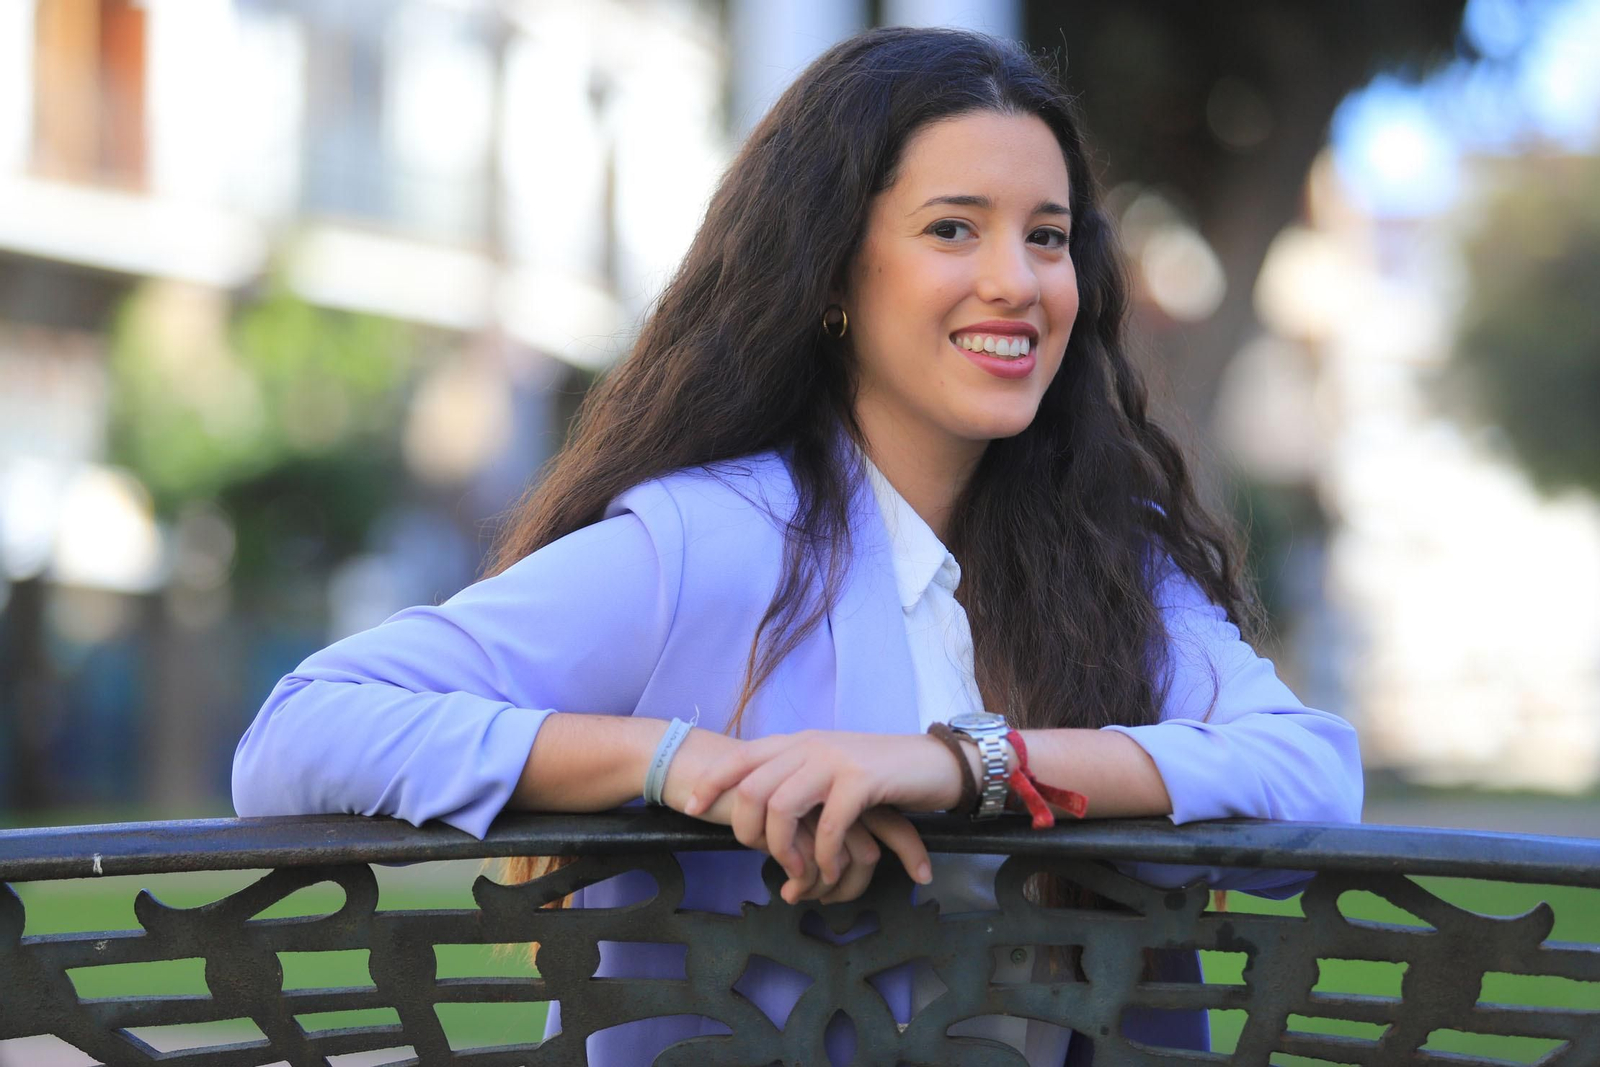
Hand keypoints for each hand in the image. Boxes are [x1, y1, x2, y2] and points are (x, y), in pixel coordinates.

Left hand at [659, 729, 890, 902]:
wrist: (933, 763)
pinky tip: (829, 870)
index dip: (710, 782)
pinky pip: (828, 824)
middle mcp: (809, 746)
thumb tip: (761, 811)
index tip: (690, 808)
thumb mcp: (827, 769)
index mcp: (797, 742)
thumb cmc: (878, 775)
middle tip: (763, 860)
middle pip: (752, 787)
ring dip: (784, 849)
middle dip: (748, 832)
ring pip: (782, 806)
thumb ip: (795, 778)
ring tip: (799, 873)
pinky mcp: (862, 780)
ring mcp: (834, 760)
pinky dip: (824, 855)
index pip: (740, 758)